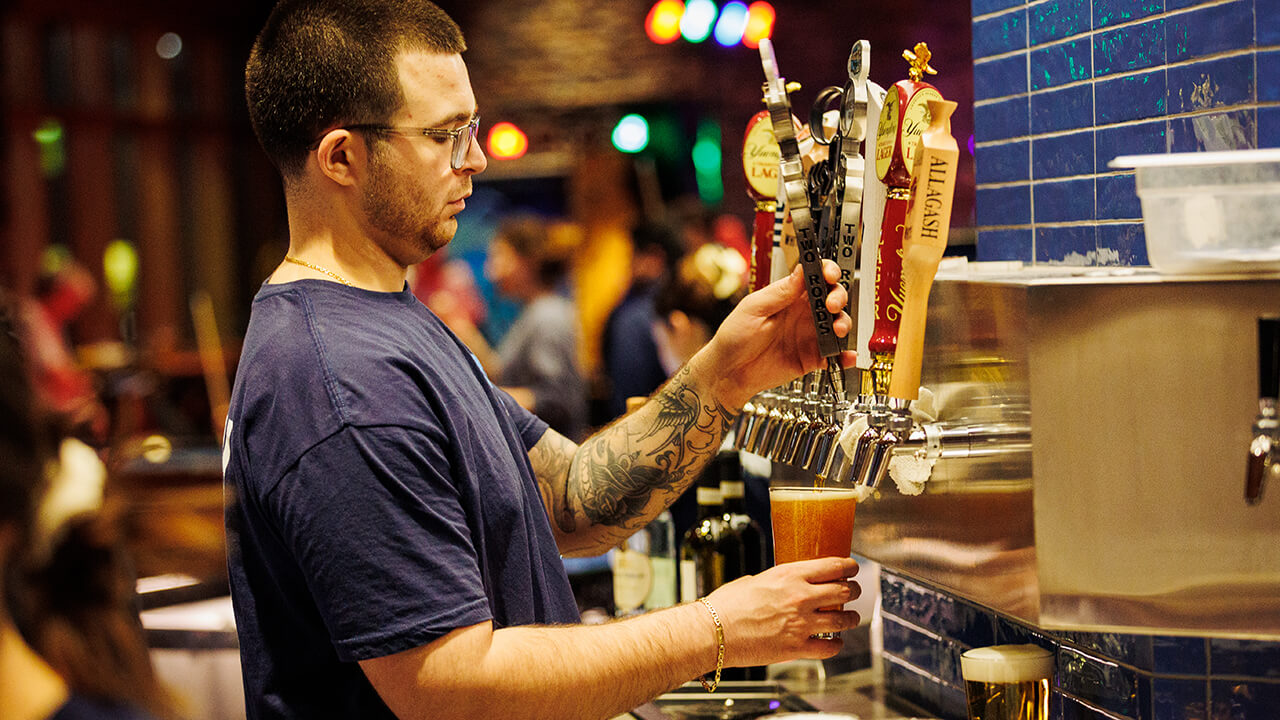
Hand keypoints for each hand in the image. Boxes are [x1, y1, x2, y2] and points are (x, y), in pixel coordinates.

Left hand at [694, 260, 852, 408]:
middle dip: (838, 297)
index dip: (827, 271)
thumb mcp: (754, 308)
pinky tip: (847, 356)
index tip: (830, 274)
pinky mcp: (813, 358)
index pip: (815, 277)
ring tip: (836, 330)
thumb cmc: (735, 336)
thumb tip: (801, 270)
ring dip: (843, 323)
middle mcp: (803, 313)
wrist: (729, 372)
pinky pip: (835, 355)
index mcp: (789, 296)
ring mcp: (810, 335)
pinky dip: (846, 355)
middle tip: (831, 305)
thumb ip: (780, 292)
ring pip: (838, 323)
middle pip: (832, 297)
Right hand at [704, 557, 859, 666]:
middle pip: (844, 591)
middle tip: (853, 592)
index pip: (833, 566)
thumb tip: (783, 586)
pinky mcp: (796, 648)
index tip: (852, 568)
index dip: (849, 567)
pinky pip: (830, 647)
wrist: (713, 632)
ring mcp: (801, 624)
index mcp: (789, 575)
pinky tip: (835, 642)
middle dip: (853, 591)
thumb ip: (776, 582)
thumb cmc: (726, 605)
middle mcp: (800, 597)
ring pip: (843, 620)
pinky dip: (837, 645)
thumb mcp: (754, 580)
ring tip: (851, 618)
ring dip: (851, 618)